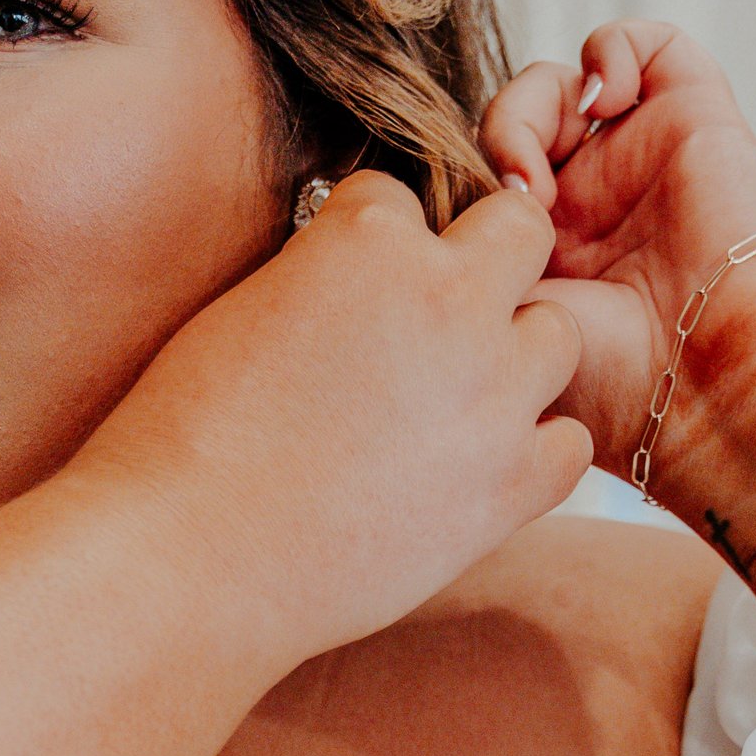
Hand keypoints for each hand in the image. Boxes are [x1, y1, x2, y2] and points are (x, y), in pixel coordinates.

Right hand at [87, 168, 593, 669]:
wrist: (189, 557)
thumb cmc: (184, 437)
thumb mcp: (243, 310)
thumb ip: (320, 276)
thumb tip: (354, 285)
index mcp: (368, 239)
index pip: (402, 198)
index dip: (374, 245)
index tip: (347, 295)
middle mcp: (448, 299)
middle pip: (519, 231)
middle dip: (483, 263)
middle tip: (433, 324)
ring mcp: (491, 395)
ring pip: (559, 335)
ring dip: (517, 358)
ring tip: (458, 404)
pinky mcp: (508, 485)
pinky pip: (571, 443)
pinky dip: (535, 452)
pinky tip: (479, 468)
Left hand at [479, 22, 755, 478]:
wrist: (712, 374)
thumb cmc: (608, 379)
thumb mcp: (494, 326)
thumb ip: (455, 260)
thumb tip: (420, 214)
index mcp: (538, 258)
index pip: (471, 181)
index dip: (450, 185)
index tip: (453, 236)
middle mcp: (586, 205)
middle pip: (504, 127)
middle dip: (484, 153)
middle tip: (501, 207)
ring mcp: (636, 158)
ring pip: (557, 84)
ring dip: (528, 109)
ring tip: (539, 175)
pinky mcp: (692, 114)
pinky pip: (642, 43)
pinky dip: (608, 49)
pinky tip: (604, 101)